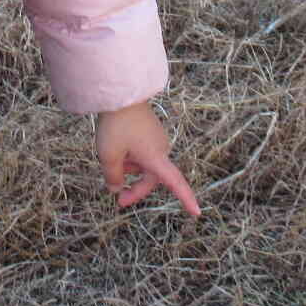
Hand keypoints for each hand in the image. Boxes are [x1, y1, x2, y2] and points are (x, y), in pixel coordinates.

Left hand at [95, 101, 200, 216]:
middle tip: (118, 200)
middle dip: (135, 189)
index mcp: (156, 157)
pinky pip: (142, 152)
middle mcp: (161, 149)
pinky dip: (130, 157)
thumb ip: (112, 177)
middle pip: (151, 178)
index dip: (186, 199)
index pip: (175, 183)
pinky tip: (116, 148)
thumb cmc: (116, 125)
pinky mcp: (150, 131)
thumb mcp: (108, 155)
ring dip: (129, 169)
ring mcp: (156, 139)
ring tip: (110, 160)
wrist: (121, 93)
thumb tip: (115, 188)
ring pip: (144, 164)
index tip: (197, 213)